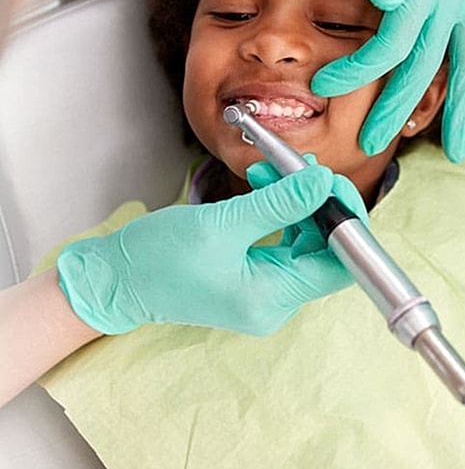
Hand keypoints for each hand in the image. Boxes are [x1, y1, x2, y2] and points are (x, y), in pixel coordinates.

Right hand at [56, 165, 351, 335]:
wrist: (115, 280)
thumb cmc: (158, 258)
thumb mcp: (223, 223)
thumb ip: (280, 203)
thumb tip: (324, 182)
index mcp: (271, 299)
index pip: (340, 266)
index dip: (345, 221)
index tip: (332, 182)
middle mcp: (275, 302)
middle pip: (325, 251)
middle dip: (317, 203)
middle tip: (299, 166)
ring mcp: (265, 291)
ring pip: (304, 241)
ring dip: (295, 201)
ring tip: (271, 168)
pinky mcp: (253, 278)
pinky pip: (283, 242)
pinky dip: (279, 211)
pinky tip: (264, 183)